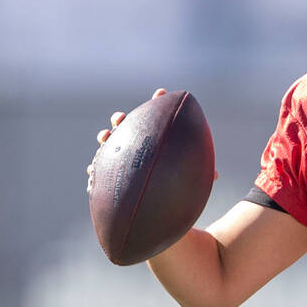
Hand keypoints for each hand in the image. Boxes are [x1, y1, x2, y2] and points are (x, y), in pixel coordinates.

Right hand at [86, 88, 218, 193]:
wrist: (151, 213)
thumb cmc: (170, 191)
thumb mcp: (184, 181)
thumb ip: (195, 174)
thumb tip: (214, 174)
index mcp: (153, 143)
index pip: (155, 119)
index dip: (158, 103)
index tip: (162, 92)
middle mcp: (134, 149)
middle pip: (125, 128)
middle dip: (121, 120)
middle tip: (122, 117)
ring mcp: (118, 161)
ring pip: (107, 145)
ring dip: (105, 138)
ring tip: (106, 137)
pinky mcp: (106, 178)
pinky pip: (97, 172)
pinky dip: (95, 168)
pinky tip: (93, 169)